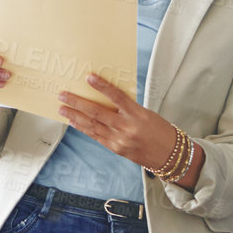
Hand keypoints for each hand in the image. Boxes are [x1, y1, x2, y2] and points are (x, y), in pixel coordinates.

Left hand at [58, 73, 184, 173]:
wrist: (170, 155)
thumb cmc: (160, 132)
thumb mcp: (146, 114)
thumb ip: (127, 107)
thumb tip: (106, 97)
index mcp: (138, 114)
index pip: (117, 96)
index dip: (102, 86)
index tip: (89, 77)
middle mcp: (127, 127)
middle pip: (97, 112)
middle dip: (78, 103)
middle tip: (63, 95)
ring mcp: (120, 140)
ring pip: (92, 125)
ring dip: (75, 116)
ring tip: (63, 108)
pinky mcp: (116, 149)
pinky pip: (96, 136)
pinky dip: (83, 128)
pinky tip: (74, 121)